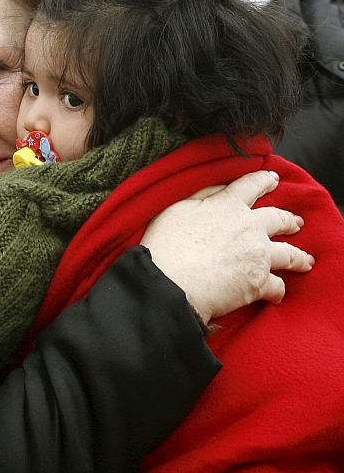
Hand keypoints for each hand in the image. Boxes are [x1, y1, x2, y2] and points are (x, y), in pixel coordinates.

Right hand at [141, 171, 313, 324]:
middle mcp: (250, 227)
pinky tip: (278, 294)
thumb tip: (218, 188)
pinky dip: (278, 291)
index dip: (264, 180)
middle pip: (278, 219)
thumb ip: (201, 195)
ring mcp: (258, 255)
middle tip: (296, 223)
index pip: (252, 185)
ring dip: (298, 257)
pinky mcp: (259, 283)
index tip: (273, 179)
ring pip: (288, 254)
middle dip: (288, 220)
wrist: (171, 284)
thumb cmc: (166, 246)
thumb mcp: (177, 208)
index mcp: (228, 205)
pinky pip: (277, 287)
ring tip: (305, 261)